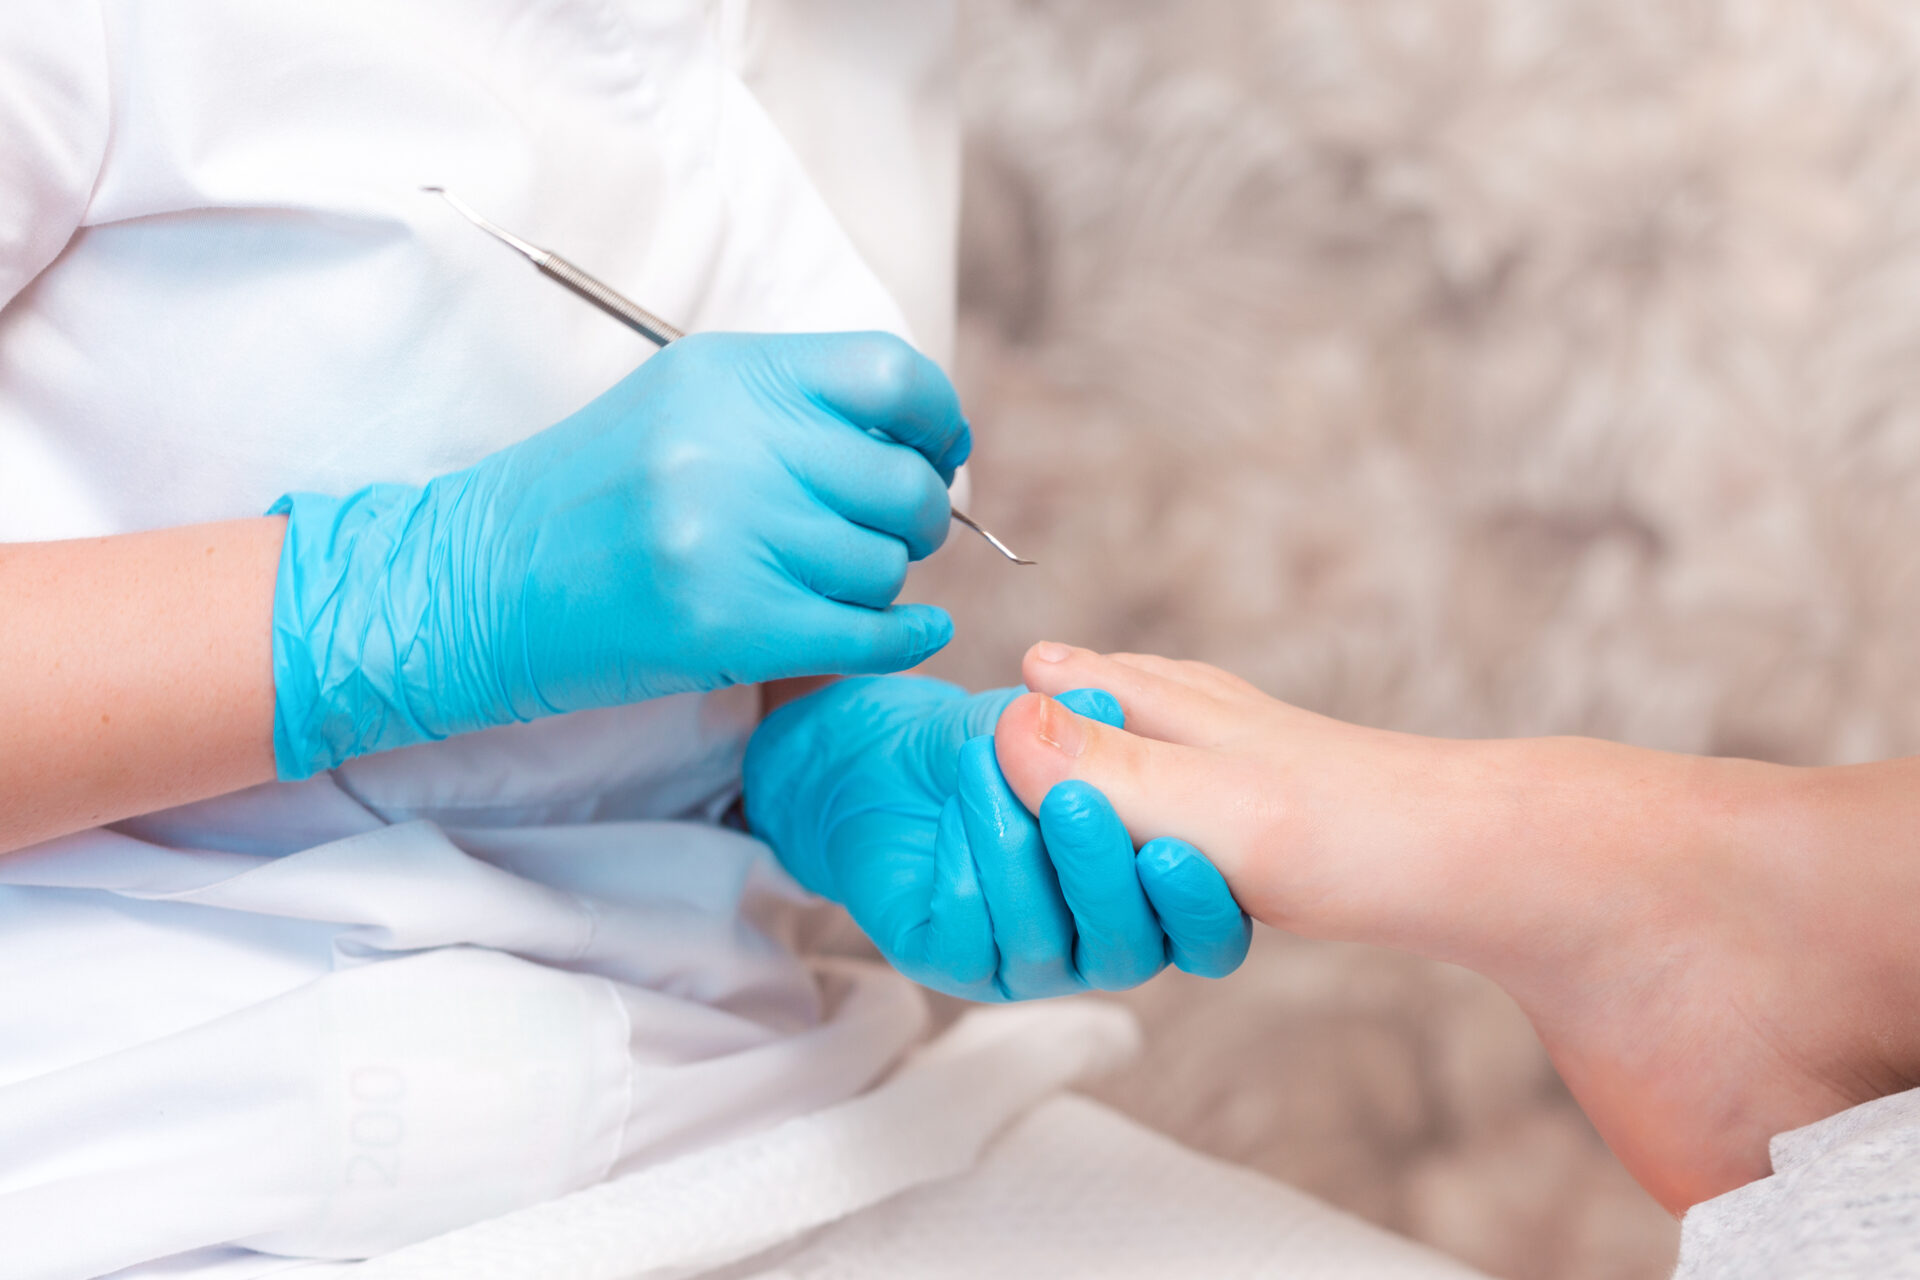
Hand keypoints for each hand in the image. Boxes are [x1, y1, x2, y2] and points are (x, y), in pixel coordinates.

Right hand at [270, 332, 966, 778]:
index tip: (938, 452)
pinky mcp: (726, 626)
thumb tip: (929, 443)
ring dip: (883, 581)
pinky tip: (916, 632)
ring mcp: (727, 540)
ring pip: (883, 566)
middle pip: (901, 483)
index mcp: (727, 375)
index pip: (892, 378)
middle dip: (917, 517)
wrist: (481, 578)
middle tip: (891, 534)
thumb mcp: (685, 405)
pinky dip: (907, 638)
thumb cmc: (594, 492)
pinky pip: (867, 635)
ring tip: (836, 580)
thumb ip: (795, 407)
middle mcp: (730, 448)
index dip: (938, 420)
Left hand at [743, 675, 1251, 1000]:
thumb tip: (1106, 708)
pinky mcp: (954, 965)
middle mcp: (1101, 943)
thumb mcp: (1042, 720)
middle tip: (1075, 800)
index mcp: (1153, 895)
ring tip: (987, 766)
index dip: (1201, 906)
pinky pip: (971, 937)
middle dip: (1102, 875)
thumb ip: (1083, 722)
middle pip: (1128, 950)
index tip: (1177, 849)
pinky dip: (966, 866)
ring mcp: (1029, 964)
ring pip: (1043, 941)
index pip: (1207, 937)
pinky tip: (953, 810)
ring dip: (1017, 851)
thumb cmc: (992, 742)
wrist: (885, 759)